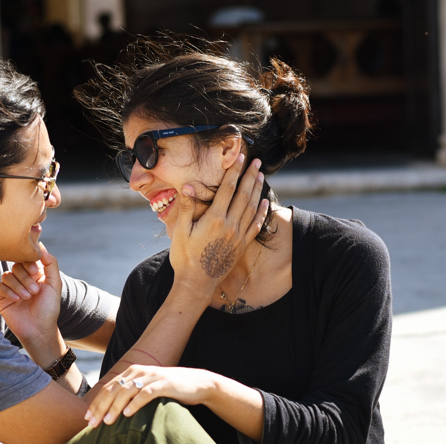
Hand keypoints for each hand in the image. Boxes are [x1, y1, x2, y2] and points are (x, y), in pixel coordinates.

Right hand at [0, 242, 60, 345]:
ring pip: (7, 275)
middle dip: (26, 278)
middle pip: (16, 265)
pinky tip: (18, 300)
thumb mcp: (54, 283)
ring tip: (28, 297)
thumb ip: (50, 263)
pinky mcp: (1, 297)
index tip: (35, 272)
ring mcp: (10, 287)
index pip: (26, 257)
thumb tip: (40, 244)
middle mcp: (22, 278)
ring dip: (19, 286)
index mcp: (35, 272)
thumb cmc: (49, 308)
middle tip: (35, 291)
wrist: (40, 329)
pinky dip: (9, 292)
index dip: (29, 261)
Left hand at [85, 365, 214, 426]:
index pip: (108, 388)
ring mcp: (151, 377)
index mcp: (132, 372)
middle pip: (113, 390)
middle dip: (101, 407)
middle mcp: (139, 372)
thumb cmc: (170, 390)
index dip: (96, 404)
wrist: (197, 383)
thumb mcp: (147, 389)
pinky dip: (135, 404)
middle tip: (92, 424)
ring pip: (126, 392)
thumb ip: (131, 395)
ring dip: (114, 407)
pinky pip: (146, 393)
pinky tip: (127, 414)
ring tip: (107, 421)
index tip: (87, 419)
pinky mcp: (164, 384)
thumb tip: (112, 412)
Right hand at [168, 153, 268, 298]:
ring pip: (251, 208)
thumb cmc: (184, 258)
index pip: (227, 189)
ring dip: (257, 190)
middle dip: (250, 176)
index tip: (240, 157)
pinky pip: (255, 226)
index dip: (235, 171)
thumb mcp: (180, 232)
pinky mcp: (242, 246)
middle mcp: (230, 226)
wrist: (196, 284)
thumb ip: (187, 208)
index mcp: (214, 219)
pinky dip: (261, 213)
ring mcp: (238, 237)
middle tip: (256, 161)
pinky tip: (265, 202)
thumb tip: (189, 186)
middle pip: (243, 195)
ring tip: (261, 175)